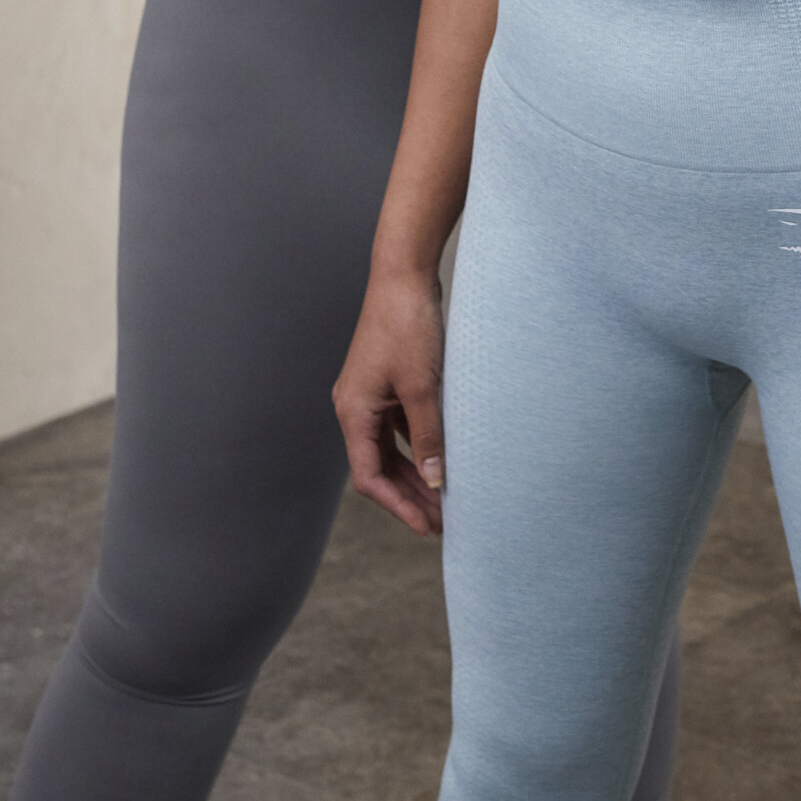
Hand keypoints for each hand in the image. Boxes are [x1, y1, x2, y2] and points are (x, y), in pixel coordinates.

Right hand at [333, 271, 447, 536]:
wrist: (404, 273)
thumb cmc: (407, 325)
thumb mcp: (422, 385)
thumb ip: (429, 435)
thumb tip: (437, 480)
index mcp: (353, 411)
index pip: (369, 476)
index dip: (398, 505)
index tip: (427, 526)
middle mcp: (356, 406)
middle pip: (380, 466)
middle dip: (410, 494)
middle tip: (444, 521)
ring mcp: (372, 394)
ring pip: (392, 447)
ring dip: (417, 472)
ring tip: (446, 498)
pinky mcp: (389, 381)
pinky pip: (402, 425)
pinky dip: (421, 444)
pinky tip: (445, 457)